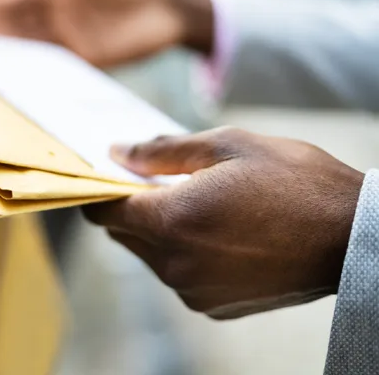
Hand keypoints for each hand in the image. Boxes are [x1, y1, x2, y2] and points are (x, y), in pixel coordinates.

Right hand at [0, 0, 214, 67]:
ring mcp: (74, 37)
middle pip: (22, 22)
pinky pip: (58, 60)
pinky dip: (39, 61)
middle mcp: (62, 16)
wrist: (173, 3)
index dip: (1, 1)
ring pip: (34, 41)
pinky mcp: (90, 57)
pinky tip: (21, 61)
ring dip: (12, 42)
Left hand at [83, 127, 363, 318]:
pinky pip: (177, 274)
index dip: (99, 190)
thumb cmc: (295, 182)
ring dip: (158, 229)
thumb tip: (117, 153)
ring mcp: (194, 290)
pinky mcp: (213, 306)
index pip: (104, 211)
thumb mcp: (226, 145)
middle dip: (132, 206)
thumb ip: (161, 151)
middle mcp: (174, 264)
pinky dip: (182, 252)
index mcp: (171, 221)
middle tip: (160, 180)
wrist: (352, 237)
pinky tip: (216, 231)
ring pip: (149, 254)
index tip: (106, 174)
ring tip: (199, 202)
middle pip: (123, 233)